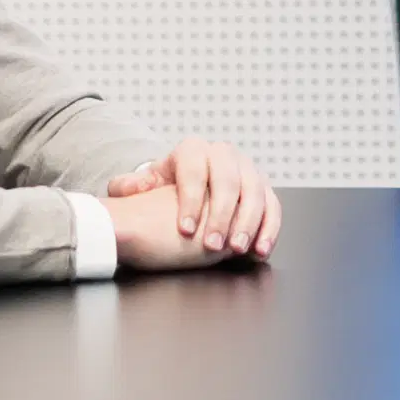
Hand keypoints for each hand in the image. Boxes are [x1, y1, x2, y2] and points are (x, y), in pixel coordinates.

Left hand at [106, 141, 279, 261]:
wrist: (191, 187)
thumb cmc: (166, 189)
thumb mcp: (146, 185)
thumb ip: (130, 186)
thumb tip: (126, 188)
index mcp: (193, 150)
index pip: (194, 171)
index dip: (191, 200)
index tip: (185, 230)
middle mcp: (224, 154)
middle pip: (229, 179)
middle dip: (222, 214)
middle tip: (213, 245)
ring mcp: (248, 169)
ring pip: (255, 191)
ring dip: (248, 222)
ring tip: (237, 250)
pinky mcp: (265, 188)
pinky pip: (273, 205)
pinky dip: (270, 228)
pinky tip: (260, 250)